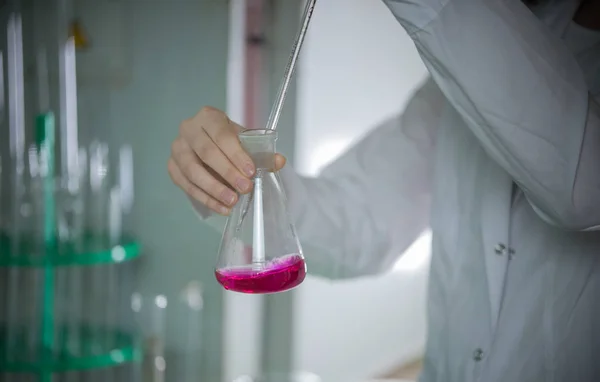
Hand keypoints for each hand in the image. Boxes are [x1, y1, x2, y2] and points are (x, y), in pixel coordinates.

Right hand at [169, 106, 286, 214]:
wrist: (208, 142)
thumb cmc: (228, 141)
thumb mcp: (245, 141)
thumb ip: (261, 152)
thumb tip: (279, 162)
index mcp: (208, 117)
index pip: (222, 136)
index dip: (236, 155)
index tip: (251, 172)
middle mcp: (188, 129)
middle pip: (206, 153)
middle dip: (227, 173)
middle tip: (245, 189)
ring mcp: (177, 148)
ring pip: (192, 171)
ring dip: (214, 189)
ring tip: (232, 202)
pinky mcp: (172, 166)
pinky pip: (186, 185)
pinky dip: (205, 199)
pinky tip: (221, 208)